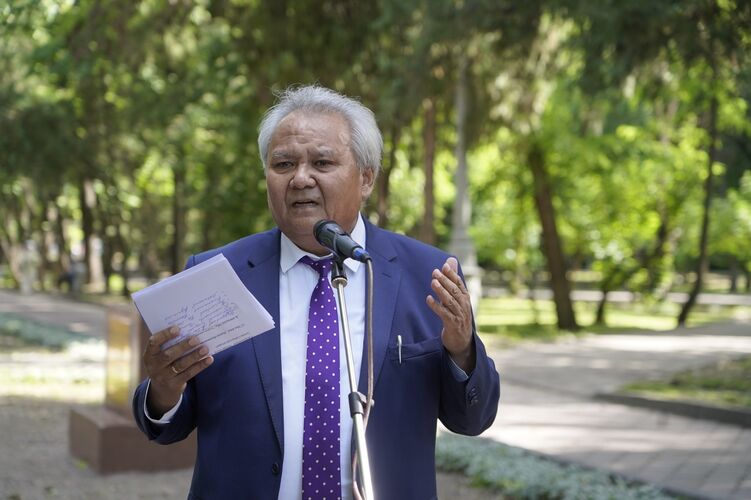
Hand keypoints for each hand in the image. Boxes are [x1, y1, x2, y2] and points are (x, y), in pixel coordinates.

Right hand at [143, 326, 213, 417]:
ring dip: (194, 356)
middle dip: (183, 346)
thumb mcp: (160, 354)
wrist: (162, 389)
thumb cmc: (165, 362)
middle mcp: (154, 366)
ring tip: (205, 348)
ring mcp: (164, 377)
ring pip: (180, 365)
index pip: (153, 342)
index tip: (178, 328)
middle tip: (196, 339)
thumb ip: (170, 343)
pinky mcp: (174, 384)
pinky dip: (200, 366)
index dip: (165, 335)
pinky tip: (209, 359)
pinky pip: (189, 374)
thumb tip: (190, 329)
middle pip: (168, 355)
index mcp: (149, 354)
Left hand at [426, 257, 475, 371]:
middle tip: (435, 272)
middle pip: (454, 291)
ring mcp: (459, 315)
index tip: (444, 265)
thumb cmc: (457, 316)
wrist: (461, 341)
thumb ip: (451, 279)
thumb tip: (450, 260)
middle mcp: (464, 306)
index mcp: (465, 298)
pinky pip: (444, 314)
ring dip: (441, 291)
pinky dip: (436, 306)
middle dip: (445, 281)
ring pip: (450, 301)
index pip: (460, 284)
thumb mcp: (455, 297)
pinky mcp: (452, 324)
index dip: (452, 275)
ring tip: (433, 282)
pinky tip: (428, 299)